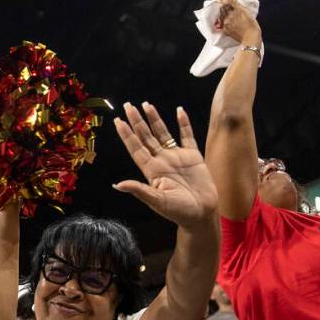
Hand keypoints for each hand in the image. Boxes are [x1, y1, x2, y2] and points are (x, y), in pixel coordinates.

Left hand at [113, 102, 218, 227]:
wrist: (202, 214)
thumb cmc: (179, 212)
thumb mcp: (157, 201)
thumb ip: (139, 190)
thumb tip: (117, 185)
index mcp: (152, 170)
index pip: (136, 148)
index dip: (127, 135)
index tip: (118, 121)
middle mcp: (161, 161)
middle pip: (146, 137)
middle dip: (136, 121)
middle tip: (127, 106)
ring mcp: (176, 157)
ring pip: (162, 133)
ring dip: (154, 119)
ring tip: (146, 104)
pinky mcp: (193, 157)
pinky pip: (187, 136)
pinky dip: (183, 123)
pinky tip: (179, 111)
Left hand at [213, 0, 260, 43]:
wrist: (250, 37)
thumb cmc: (252, 26)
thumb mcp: (248, 13)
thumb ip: (240, 8)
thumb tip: (234, 4)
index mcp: (239, 9)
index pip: (230, 0)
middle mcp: (232, 14)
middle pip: (223, 5)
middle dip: (220, 0)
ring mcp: (228, 21)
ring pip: (221, 12)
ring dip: (219, 7)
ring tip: (217, 3)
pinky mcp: (225, 28)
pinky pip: (221, 21)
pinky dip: (220, 16)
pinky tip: (220, 14)